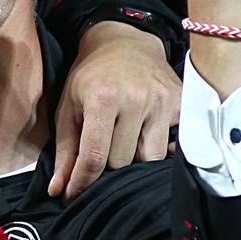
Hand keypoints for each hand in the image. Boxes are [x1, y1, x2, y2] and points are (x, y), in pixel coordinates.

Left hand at [49, 22, 182, 201]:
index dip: (83, 182)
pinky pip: (171, 147)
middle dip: (110, 163)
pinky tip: (148, 133)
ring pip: (149, 159)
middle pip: (122, 161)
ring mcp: (162, 102)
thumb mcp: (69, 106)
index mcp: (103, 97)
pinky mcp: (180, 105)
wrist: (126, 43)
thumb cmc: (92, 77)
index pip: (95, 156)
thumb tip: (60, 189)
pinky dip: (158, 148)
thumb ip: (65, 150)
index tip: (74, 195)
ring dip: (135, 158)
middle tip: (105, 147)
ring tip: (127, 140)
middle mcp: (135, 99)